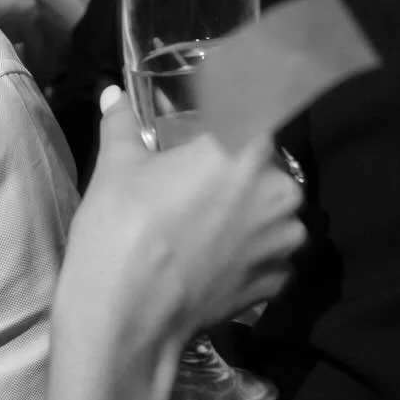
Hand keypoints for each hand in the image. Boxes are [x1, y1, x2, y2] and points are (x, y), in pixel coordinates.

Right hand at [53, 90, 304, 366]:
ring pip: (276, 208)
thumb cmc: (119, 230)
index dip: (261, 86)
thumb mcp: (116, 168)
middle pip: (270, 160)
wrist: (126, 320)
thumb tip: (113, 95)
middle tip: (200, 173)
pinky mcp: (280, 281)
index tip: (249, 79)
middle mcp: (279, 189)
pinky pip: (272, 250)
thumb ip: (123, 125)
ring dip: (251, 207)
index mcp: (243, 147)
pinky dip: (250, 247)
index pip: (271, 98)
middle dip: (242, 162)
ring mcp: (285, 240)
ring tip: (205, 220)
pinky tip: (213, 255)